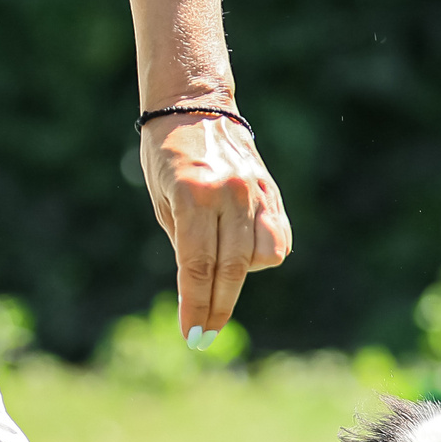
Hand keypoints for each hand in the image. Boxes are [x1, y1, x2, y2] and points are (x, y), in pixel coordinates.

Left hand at [138, 113, 291, 343]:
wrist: (194, 107)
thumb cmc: (166, 157)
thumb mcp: (163, 203)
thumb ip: (184, 246)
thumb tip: (199, 294)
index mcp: (194, 195)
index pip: (197, 266)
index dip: (195, 305)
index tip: (192, 334)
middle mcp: (230, 194)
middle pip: (230, 269)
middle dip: (216, 307)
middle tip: (204, 334)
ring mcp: (255, 192)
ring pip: (261, 257)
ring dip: (241, 276)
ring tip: (220, 272)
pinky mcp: (270, 192)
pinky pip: (277, 239)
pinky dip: (262, 255)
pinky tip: (243, 255)